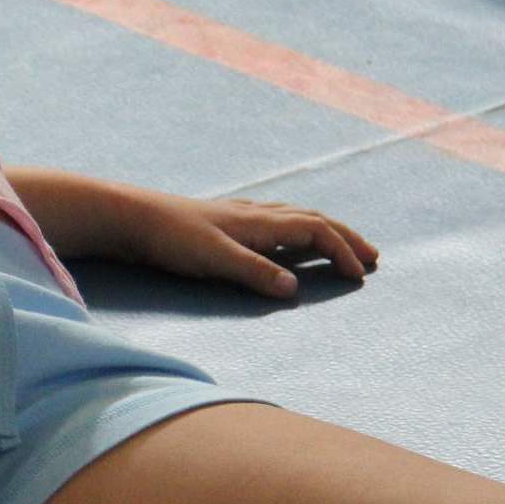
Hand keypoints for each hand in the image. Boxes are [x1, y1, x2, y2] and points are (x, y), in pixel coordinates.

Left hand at [121, 192, 378, 298]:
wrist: (131, 216)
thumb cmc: (171, 238)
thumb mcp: (215, 259)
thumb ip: (254, 272)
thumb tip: (295, 289)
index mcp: (261, 222)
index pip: (316, 232)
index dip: (342, 251)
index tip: (361, 275)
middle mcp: (257, 214)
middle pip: (314, 220)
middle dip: (345, 238)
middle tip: (373, 257)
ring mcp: (241, 216)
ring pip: (296, 217)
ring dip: (324, 232)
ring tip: (341, 246)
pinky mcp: (226, 222)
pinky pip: (276, 220)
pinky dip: (297, 229)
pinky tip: (288, 238)